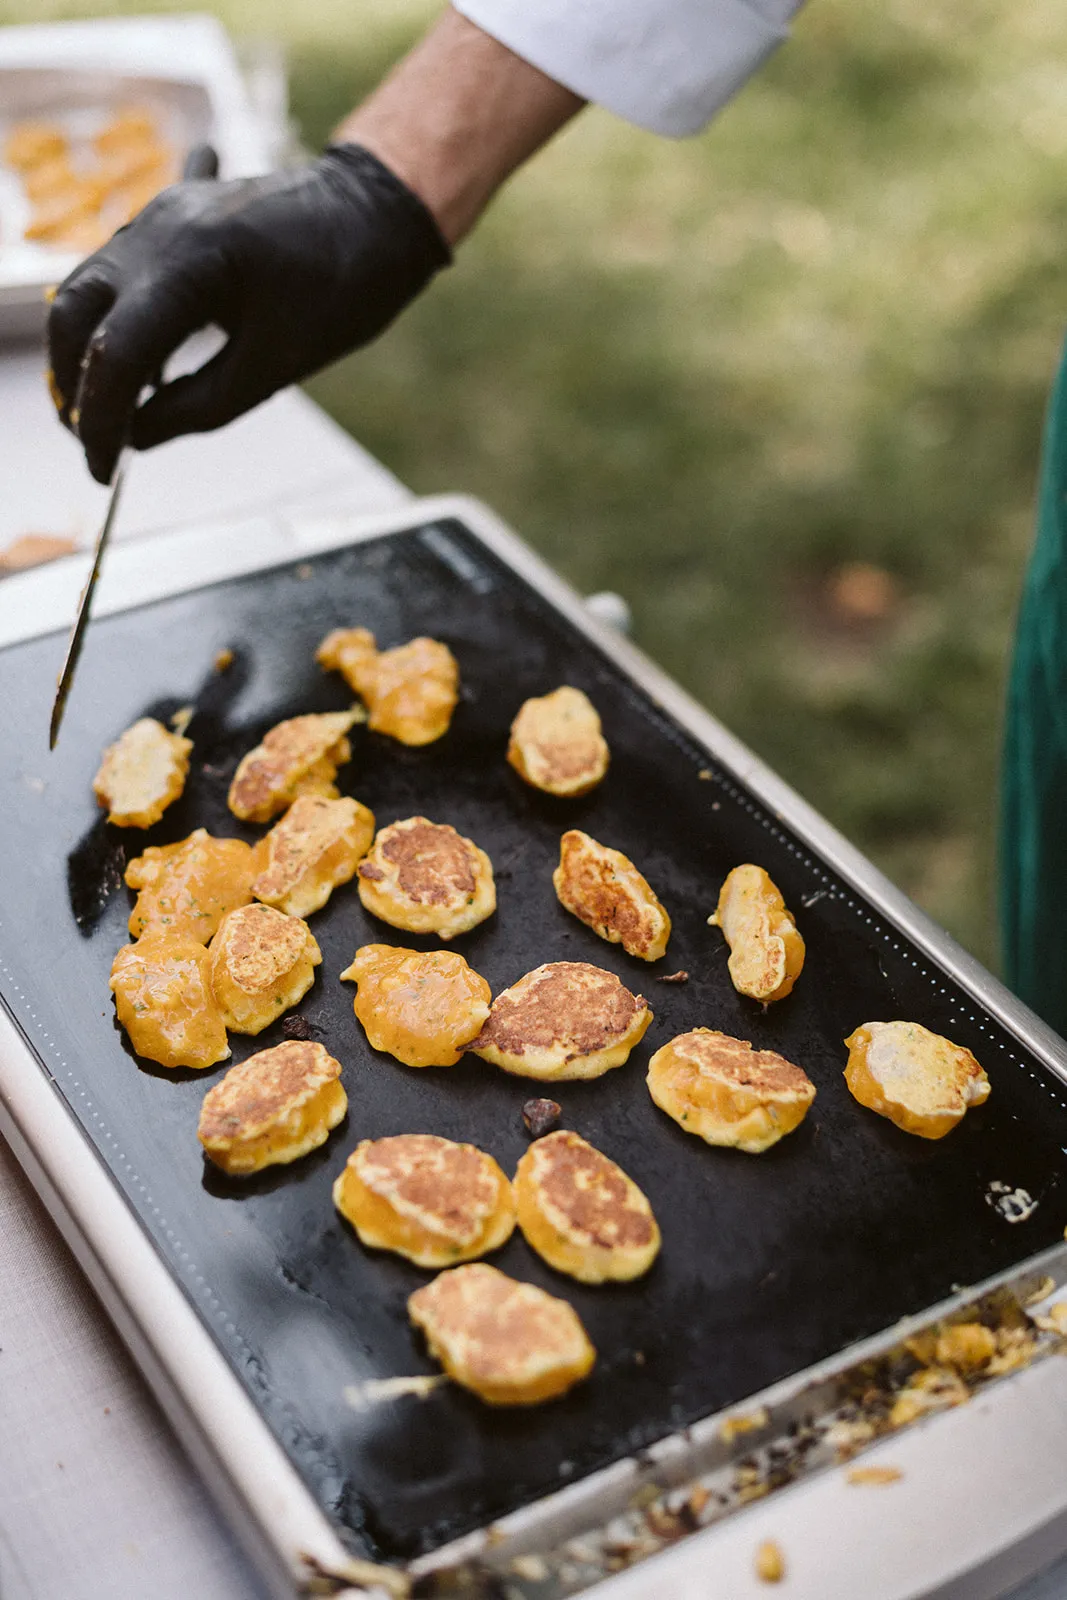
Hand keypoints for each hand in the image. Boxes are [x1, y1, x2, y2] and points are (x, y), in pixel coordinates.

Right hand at [48, 144, 450, 483]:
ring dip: (89, 350)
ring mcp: (159, 214)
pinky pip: (122, 268)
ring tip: (111, 410)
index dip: (101, 421)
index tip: (105, 471)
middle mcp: (158, 228)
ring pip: (88, 287)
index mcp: (187, 262)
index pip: (113, 352)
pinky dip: (115, 317)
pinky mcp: (170, 217)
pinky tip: (135, 358)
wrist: (376, 210)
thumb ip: (196, 408)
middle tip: (95, 440)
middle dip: (73, 384)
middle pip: (74, 311)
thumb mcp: (273, 368)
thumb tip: (135, 436)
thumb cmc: (344, 286)